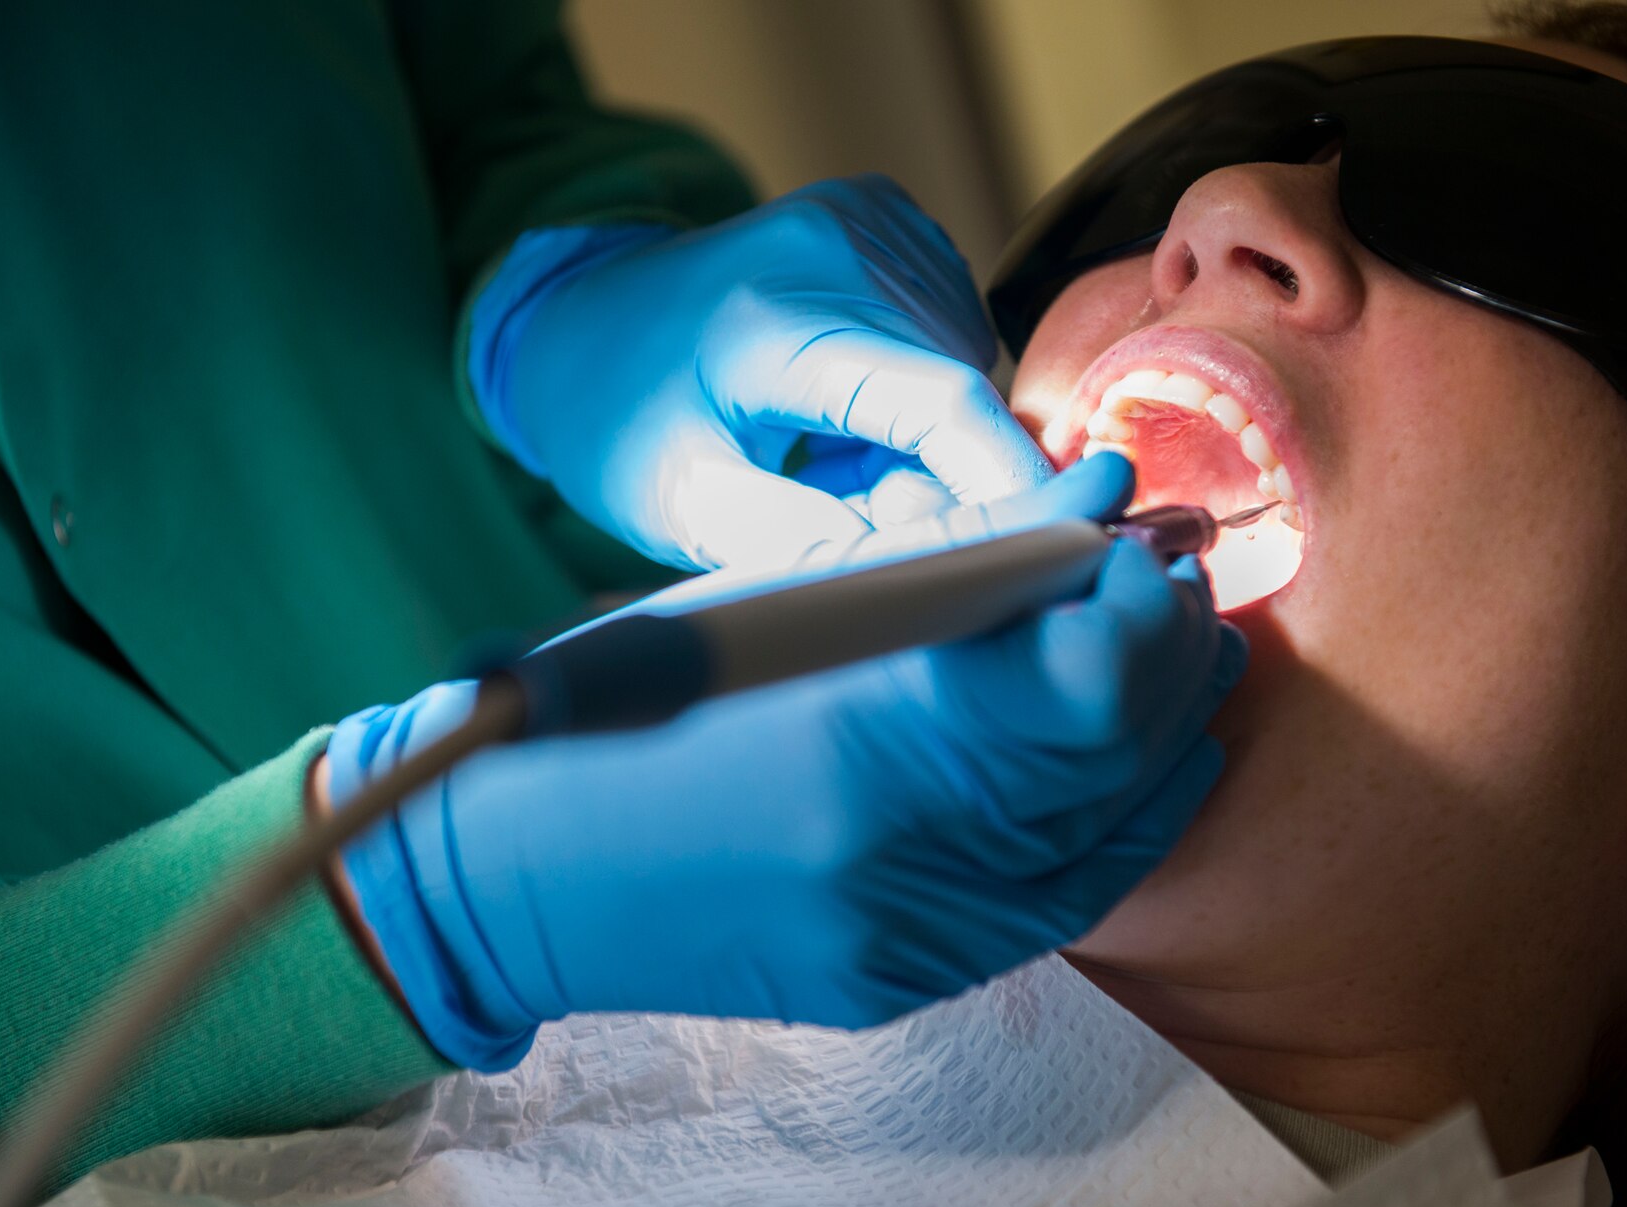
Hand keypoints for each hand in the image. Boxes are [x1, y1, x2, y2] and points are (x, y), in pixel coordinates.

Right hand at [325, 530, 1245, 1065]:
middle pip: (1100, 770)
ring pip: (1097, 849)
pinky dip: (1109, 832)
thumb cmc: (617, 716)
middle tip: (1177, 591)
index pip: (1069, 696)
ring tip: (1183, 665)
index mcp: (848, 752)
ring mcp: (897, 946)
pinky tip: (1132, 771)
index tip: (1139, 553)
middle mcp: (891, 868)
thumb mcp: (774, 611)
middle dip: (1163, 669)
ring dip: (1159, 748)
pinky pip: (1047, 910)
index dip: (1130, 621)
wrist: (516, 878)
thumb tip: (1081, 503)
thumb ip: (946, 565)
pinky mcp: (896, 988)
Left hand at [492, 174, 1050, 571]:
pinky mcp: (883, 213)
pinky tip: (847, 398)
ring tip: (832, 452)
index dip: (1006, 484)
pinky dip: (919, 381)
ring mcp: (864, 215)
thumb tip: (920, 572)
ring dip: (928, 430)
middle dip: (941, 473)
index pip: (940, 402)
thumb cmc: (616, 418)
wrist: (575, 316)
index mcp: (780, 314)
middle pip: (961, 388)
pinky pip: (949, 323)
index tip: (1051, 548)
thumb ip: (801, 543)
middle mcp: (836, 242)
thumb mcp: (684, 505)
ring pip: (966, 362)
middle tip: (856, 509)